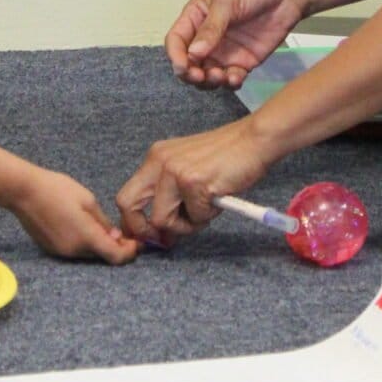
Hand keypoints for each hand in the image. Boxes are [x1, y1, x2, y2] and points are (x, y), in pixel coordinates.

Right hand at [6, 169, 138, 263]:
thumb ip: (103, 222)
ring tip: (102, 226)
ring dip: (99, 244)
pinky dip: (84, 243)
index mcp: (86, 237)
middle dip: (115, 247)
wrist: (23, 191)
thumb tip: (115, 237)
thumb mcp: (87, 200)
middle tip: (123, 233)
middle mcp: (74, 250)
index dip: (129, 252)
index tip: (136, 243)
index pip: (115, 256)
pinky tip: (82, 226)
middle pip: (102, 256)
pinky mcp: (51, 248)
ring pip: (88, 254)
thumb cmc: (57, 189)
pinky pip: (74, 250)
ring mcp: (61, 252)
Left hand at [116, 118, 271, 247]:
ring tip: (206, 210)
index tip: (149, 237)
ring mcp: (174, 171)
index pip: (127, 195)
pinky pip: (194, 217)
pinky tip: (219, 198)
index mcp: (155, 158)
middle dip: (143, 229)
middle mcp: (159, 162)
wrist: (254, 140)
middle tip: (164, 240)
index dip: (133, 222)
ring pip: (162, 219)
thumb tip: (161, 235)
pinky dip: (208, 215)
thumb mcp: (188, 171)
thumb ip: (170, 198)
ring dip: (186, 225)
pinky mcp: (193, 182)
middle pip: (128, 205)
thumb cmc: (227, 157)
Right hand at [166, 0, 305, 89]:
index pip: (176, 41)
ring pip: (207, 75)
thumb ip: (210, 28)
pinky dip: (230, 83)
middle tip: (200, 77)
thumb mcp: (227, 1)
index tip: (183, 67)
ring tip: (220, 76)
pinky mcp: (243, 62)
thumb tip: (193, 54)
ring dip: (209, 81)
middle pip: (189, 63)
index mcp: (195, 18)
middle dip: (191, 74)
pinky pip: (231, 78)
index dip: (176, 56)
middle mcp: (206, 38)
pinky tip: (235, 79)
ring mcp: (224, 52)